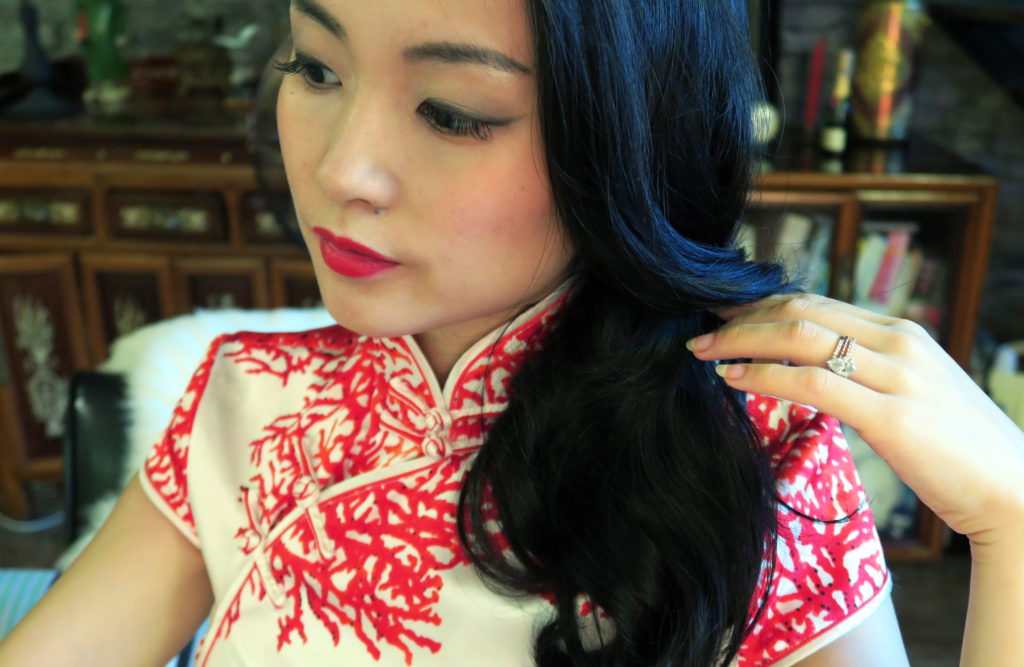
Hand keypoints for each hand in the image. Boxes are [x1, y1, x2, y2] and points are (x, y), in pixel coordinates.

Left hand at [686, 293, 1023, 548]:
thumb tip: (816, 371)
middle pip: (800, 309)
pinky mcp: (892, 416)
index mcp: (901, 333)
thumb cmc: (959, 450)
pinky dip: (763, 375)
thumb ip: (869, 374)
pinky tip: (732, 378)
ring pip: (800, 336)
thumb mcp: (912, 395)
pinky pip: (812, 382)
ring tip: (703, 352)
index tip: (723, 316)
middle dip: (741, 318)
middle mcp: (898, 342)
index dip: (761, 305)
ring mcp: (897, 375)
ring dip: (741, 340)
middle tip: (700, 331)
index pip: (816, 302)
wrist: (1018, 491)